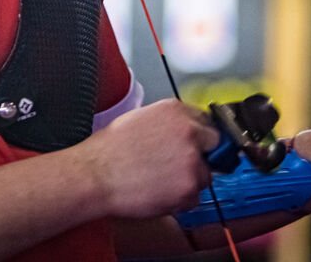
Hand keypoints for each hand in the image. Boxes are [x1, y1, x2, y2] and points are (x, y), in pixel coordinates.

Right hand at [70, 98, 220, 219]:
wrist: (95, 175)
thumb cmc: (109, 150)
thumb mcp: (139, 119)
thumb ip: (169, 122)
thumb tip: (185, 130)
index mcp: (175, 111)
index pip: (206, 119)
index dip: (199, 135)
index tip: (198, 143)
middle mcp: (188, 132)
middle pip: (214, 145)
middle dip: (202, 155)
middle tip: (180, 165)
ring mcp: (192, 160)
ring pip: (205, 174)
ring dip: (189, 179)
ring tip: (160, 180)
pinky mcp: (189, 187)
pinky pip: (195, 197)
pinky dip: (181, 199)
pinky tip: (158, 192)